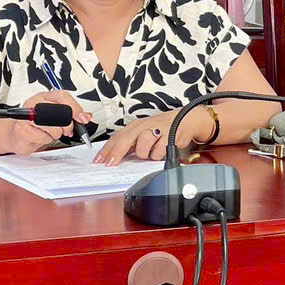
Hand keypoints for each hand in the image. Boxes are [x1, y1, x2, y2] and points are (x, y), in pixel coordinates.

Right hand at [23, 90, 90, 138]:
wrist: (17, 135)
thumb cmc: (37, 126)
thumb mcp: (56, 117)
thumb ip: (71, 115)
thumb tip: (86, 115)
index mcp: (44, 97)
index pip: (63, 96)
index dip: (75, 108)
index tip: (82, 118)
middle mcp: (35, 103)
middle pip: (61, 112)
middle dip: (67, 125)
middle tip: (67, 130)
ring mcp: (27, 116)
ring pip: (54, 127)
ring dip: (56, 134)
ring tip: (49, 133)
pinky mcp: (22, 129)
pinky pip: (43, 137)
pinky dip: (45, 140)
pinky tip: (40, 137)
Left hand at [94, 109, 209, 164]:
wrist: (185, 120)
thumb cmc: (162, 128)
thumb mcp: (143, 133)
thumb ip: (130, 144)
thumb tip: (114, 157)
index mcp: (135, 126)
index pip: (116, 138)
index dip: (106, 150)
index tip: (99, 161)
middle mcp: (143, 126)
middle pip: (125, 140)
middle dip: (116, 153)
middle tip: (110, 164)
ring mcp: (155, 130)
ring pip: (142, 147)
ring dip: (144, 154)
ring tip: (150, 153)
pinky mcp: (168, 135)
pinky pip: (158, 152)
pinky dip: (158, 155)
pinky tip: (160, 151)